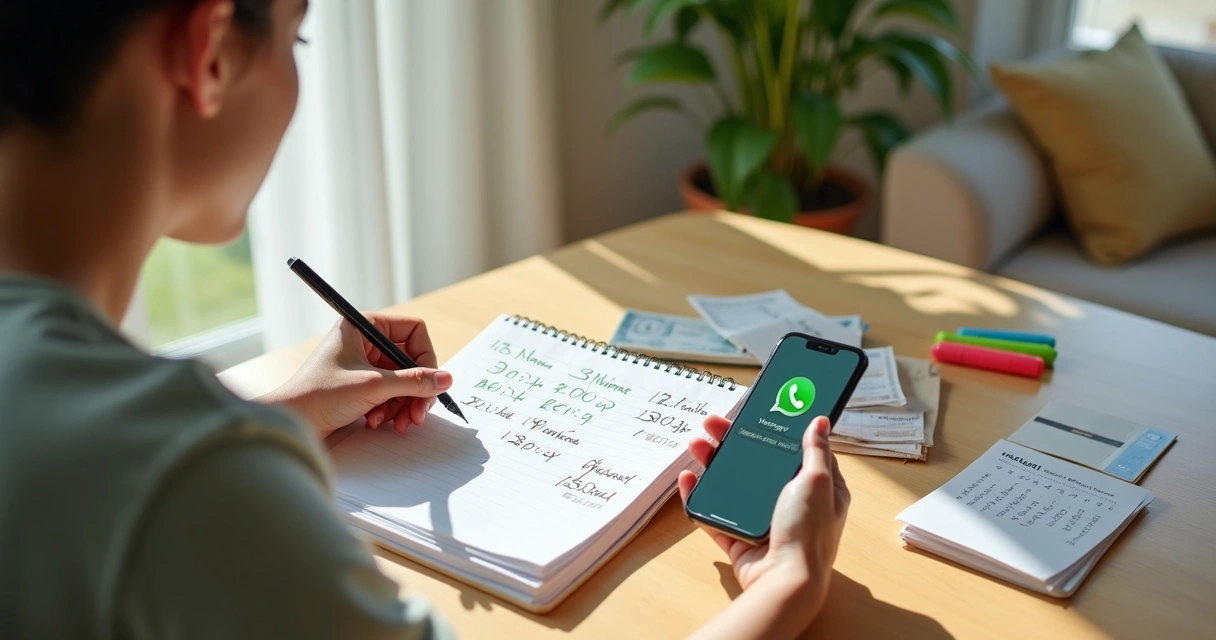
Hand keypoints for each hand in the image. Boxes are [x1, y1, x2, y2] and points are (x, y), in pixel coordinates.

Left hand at [259, 313, 452, 438]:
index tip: (430, 382)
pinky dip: (390, 409)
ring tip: (397, 423)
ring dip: (403, 404)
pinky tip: (377, 421)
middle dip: (416, 390)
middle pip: (412, 360)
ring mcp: (364, 363)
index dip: (426, 357)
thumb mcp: (373, 386)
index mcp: (365, 325)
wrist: (291, 421)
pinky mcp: (362, 385)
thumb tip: (446, 379)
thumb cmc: (319, 395)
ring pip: (404, 380)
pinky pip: (391, 393)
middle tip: (418, 414)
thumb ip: (414, 381)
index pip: (414, 331)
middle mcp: (366, 341)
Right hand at [678, 415, 848, 608]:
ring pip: (734, 484)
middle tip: (713, 424)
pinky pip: (715, 512)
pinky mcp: (740, 537)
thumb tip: (820, 421)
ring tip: (696, 444)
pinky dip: (699, 496)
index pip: (797, 450)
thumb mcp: (818, 481)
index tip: (755, 413)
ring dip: (713, 462)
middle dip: (733, 442)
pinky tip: (687, 479)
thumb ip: (816, 450)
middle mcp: (793, 503)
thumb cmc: (807, 533)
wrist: (783, 582)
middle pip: (758, 463)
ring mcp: (764, 520)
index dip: (776, 430)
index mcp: (819, 489)